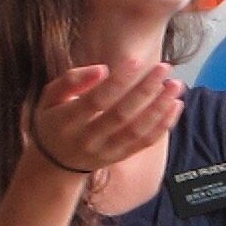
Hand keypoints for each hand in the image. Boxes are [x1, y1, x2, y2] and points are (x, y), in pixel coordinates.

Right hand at [25, 59, 184, 174]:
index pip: (97, 100)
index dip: (118, 81)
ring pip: (137, 131)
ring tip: (176, 86)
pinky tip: (175, 106)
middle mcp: (88, 139)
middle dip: (145, 90)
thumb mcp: (49, 97)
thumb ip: (71, 80)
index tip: (137, 60)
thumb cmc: (53, 120)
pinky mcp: (119, 158)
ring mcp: (106, 151)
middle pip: (121, 115)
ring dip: (160, 108)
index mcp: (67, 121)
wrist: (54, 165)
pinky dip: (163, 125)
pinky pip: (144, 143)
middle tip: (165, 67)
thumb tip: (102, 69)